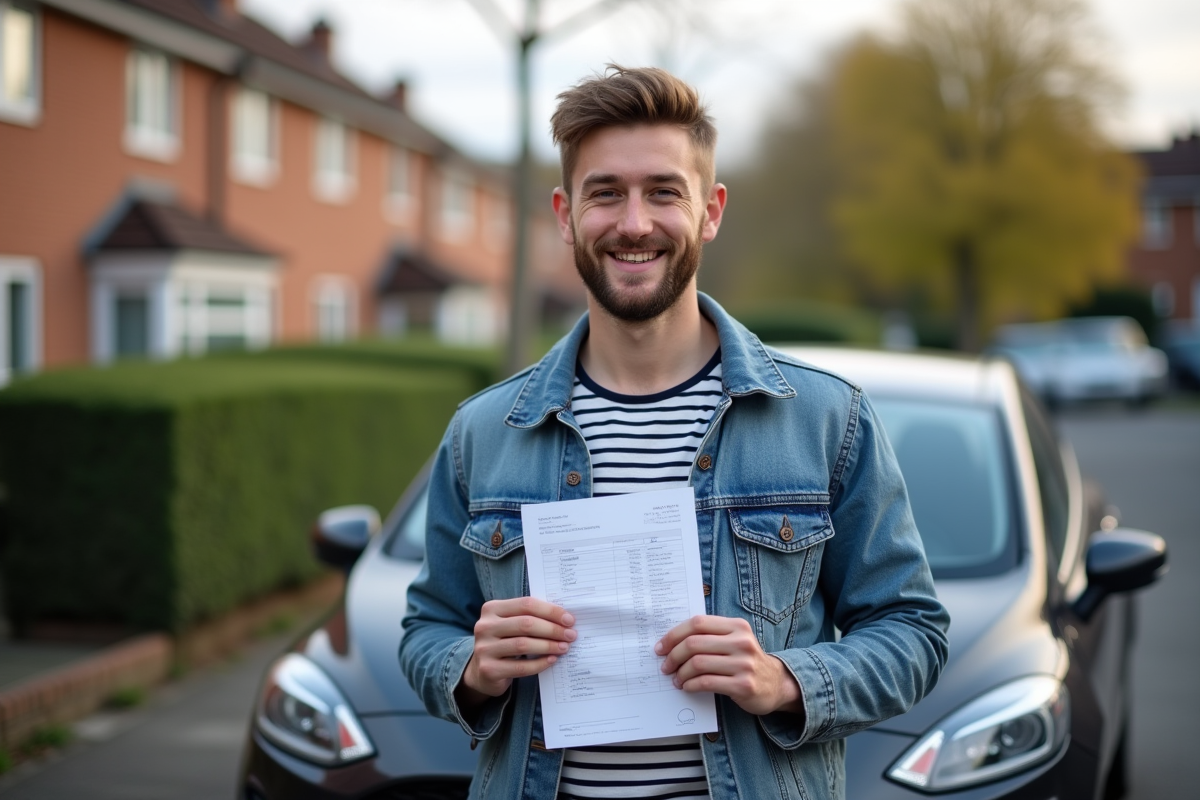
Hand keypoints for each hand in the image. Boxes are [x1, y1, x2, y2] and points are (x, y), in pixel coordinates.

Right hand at [457, 597, 575, 709]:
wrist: (482, 671)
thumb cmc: (504, 642)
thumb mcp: (511, 624)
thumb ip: (530, 617)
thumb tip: (565, 618)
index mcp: (491, 609)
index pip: (526, 604)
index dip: (550, 611)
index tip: (569, 620)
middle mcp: (485, 626)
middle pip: (526, 624)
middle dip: (552, 629)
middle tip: (571, 635)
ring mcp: (484, 648)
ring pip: (523, 645)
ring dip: (548, 646)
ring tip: (564, 647)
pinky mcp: (489, 669)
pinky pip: (521, 666)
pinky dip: (540, 663)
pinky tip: (552, 660)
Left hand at [655, 615, 802, 716]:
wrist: (776, 684)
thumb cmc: (745, 661)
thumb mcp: (734, 641)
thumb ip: (710, 636)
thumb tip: (672, 641)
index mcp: (736, 626)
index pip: (698, 623)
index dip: (674, 634)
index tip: (661, 647)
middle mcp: (742, 642)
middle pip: (694, 643)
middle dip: (673, 656)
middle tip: (666, 666)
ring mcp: (744, 663)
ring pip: (698, 663)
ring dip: (680, 673)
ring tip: (676, 679)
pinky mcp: (743, 685)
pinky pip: (707, 682)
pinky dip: (691, 685)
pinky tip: (687, 687)